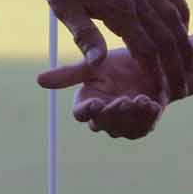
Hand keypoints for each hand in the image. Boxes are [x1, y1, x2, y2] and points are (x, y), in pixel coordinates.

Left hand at [9, 0, 192, 97]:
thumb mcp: (62, 7)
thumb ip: (84, 35)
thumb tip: (98, 64)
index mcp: (117, 7)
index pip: (145, 48)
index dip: (155, 72)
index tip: (161, 92)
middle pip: (165, 36)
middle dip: (176, 65)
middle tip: (182, 88)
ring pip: (173, 15)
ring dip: (184, 41)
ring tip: (191, 63)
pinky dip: (180, 9)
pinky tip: (183, 23)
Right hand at [38, 48, 169, 139]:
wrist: (152, 65)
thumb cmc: (118, 64)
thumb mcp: (93, 66)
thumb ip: (69, 74)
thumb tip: (38, 80)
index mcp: (88, 102)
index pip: (81, 114)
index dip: (87, 111)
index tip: (96, 102)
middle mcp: (103, 117)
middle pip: (102, 124)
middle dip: (114, 113)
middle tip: (124, 100)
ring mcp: (122, 124)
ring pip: (122, 128)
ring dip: (132, 116)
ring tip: (142, 100)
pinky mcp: (142, 126)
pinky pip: (142, 129)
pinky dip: (148, 119)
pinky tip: (154, 105)